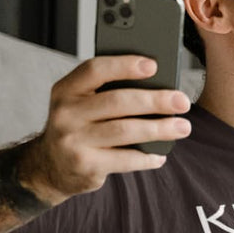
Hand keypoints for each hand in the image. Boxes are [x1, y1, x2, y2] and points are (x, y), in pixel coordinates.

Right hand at [19, 54, 191, 204]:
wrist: (51, 167)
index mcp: (66, 90)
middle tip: (181, 101)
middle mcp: (66, 113)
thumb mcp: (80, 104)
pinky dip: (147, 157)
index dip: (124, 65)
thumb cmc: (78, 128)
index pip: (95, 70)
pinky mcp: (86, 165)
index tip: (153, 65)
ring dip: (159, 129)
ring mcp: (74, 140)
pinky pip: (126, 159)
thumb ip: (106, 92)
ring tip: (182, 127)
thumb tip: (157, 86)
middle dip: (155, 100)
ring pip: (125, 130)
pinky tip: (160, 155)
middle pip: (117, 101)